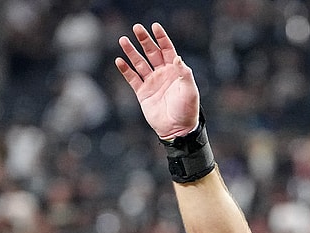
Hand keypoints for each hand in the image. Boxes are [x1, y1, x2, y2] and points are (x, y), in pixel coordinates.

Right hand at [115, 23, 200, 138]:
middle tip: (137, 27)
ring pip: (139, 63)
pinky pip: (132, 78)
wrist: (177, 129)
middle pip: (151, 52)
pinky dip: (125, 70)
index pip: (167, 50)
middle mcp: (162, 74)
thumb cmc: (187, 110)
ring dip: (131, 52)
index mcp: (175, 71)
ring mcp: (152, 82)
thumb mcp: (190, 90)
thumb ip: (185, 73)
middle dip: (144, 40)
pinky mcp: (142, 93)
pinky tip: (119, 60)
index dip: (162, 38)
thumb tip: (178, 57)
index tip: (155, 26)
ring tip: (123, 40)